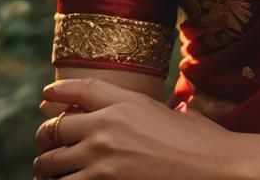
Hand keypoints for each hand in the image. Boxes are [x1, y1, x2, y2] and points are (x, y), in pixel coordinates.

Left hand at [33, 77, 245, 179]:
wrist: (214, 166)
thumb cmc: (202, 141)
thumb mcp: (174, 112)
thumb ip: (153, 110)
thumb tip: (164, 107)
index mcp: (127, 102)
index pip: (81, 89)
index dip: (59, 90)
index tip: (45, 95)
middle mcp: (108, 125)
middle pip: (56, 127)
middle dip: (45, 138)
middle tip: (46, 147)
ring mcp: (102, 158)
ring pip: (50, 163)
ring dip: (46, 169)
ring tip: (47, 174)